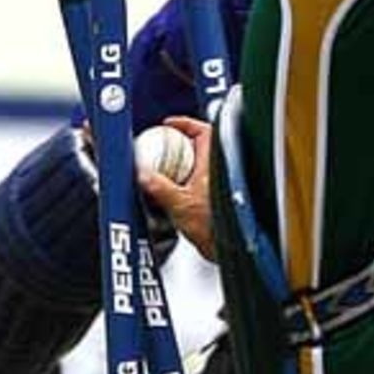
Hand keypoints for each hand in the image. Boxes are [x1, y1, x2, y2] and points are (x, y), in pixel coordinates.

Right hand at [138, 116, 215, 260]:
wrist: (230, 250)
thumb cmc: (216, 229)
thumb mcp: (179, 204)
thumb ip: (158, 187)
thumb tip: (143, 175)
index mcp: (215, 164)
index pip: (204, 131)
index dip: (186, 123)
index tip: (169, 125)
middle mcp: (222, 172)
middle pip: (201, 146)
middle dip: (180, 144)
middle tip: (163, 147)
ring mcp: (221, 186)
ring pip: (201, 165)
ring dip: (183, 164)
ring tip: (166, 169)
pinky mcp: (218, 200)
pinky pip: (201, 182)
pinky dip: (187, 181)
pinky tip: (175, 191)